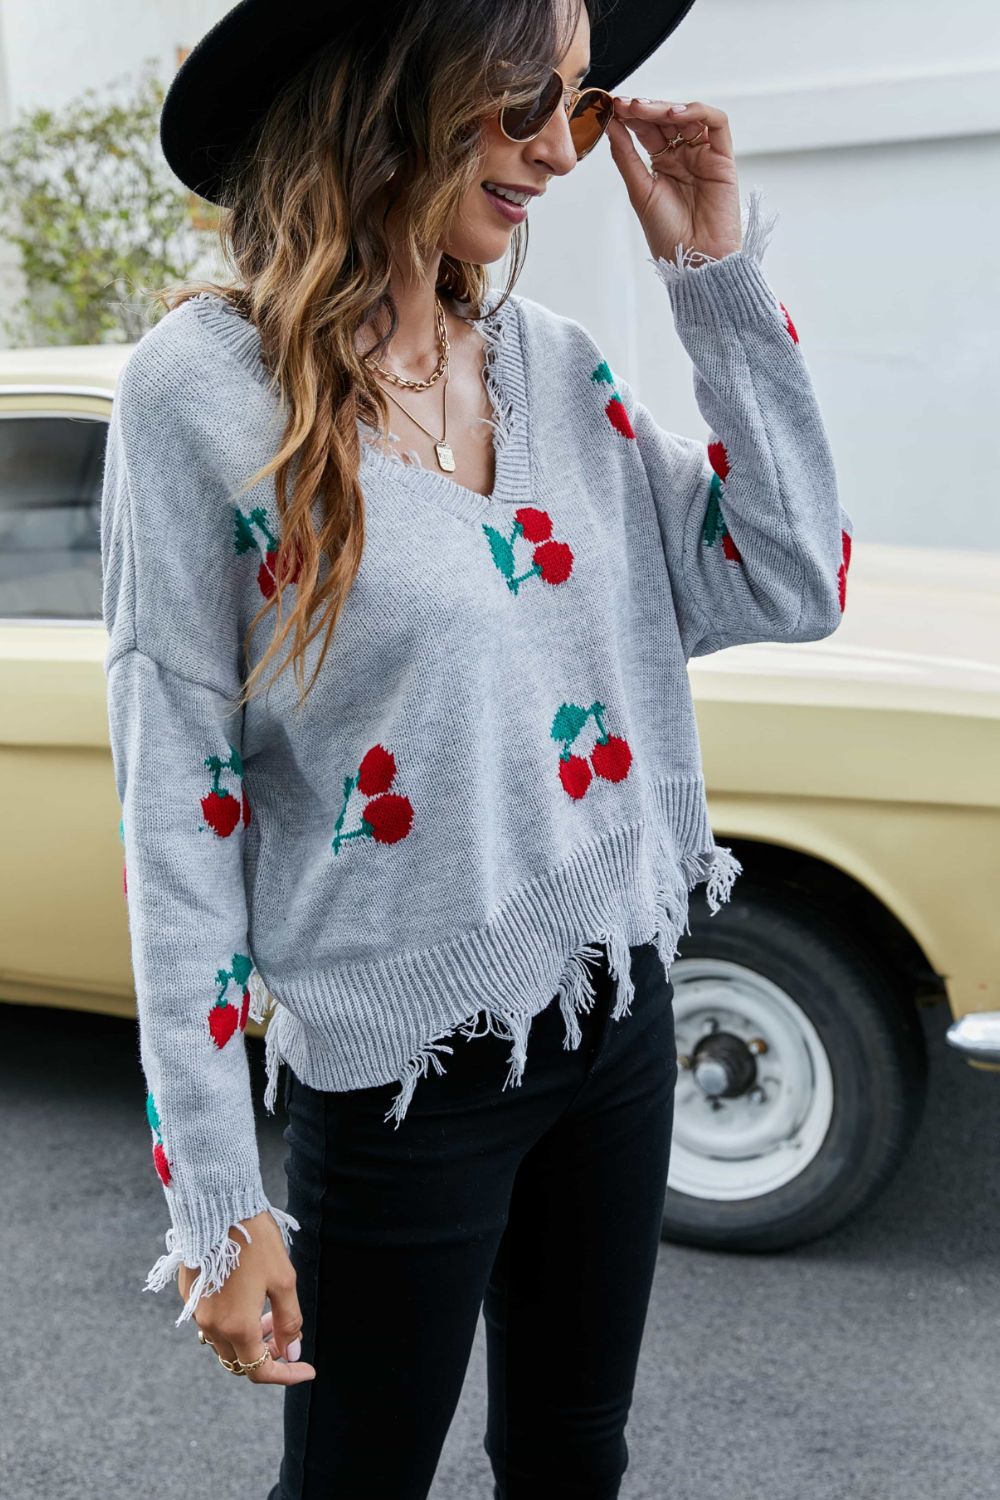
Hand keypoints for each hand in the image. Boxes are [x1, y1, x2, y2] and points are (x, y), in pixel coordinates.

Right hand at [181, 1209, 315, 1385]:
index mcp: (237, 1327)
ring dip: (250, 1338)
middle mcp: (213, 1326)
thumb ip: (289, 1321)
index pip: (260, 1370)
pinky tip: (249, 1299)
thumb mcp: (283, 1280)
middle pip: (241, 1360)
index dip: (286, 1374)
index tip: (307, 1368)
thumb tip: (291, 1351)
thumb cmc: (255, 1241)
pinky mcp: (190, 1295)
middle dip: (268, 1354)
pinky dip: (233, 1323)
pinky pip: (213, 1323)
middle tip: (288, 1335)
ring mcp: (198, 1312)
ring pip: (226, 1343)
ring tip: (271, 1314)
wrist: (217, 1207)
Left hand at [606, 97, 742, 264]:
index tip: (611, 108)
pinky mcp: (723, 158)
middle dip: (644, 109)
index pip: (647, 131)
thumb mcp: (640, 191)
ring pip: (688, 117)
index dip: (631, 117)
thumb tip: (611, 126)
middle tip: (624, 105)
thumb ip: (626, 157)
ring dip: (665, 108)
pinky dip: (697, 112)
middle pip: (665, 120)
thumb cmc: (668, 236)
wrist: (694, 260)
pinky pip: (716, 124)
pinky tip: (675, 114)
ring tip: (643, 109)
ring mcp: (704, 155)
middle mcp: (684, 157)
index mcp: (663, 165)